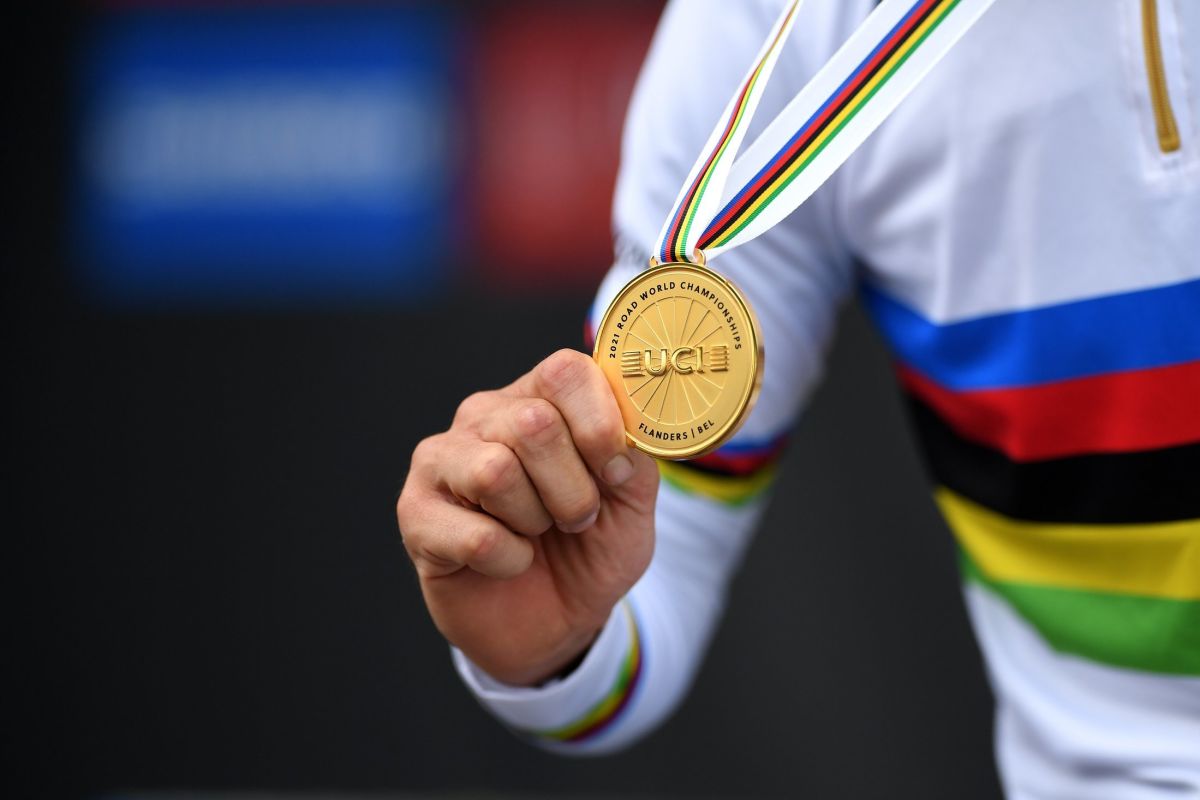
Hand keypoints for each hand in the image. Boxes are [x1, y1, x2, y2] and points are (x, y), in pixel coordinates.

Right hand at [396, 349, 659, 685]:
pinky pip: (475, 535)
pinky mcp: (415, 512)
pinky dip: (509, 560)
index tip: (614, 472)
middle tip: (576, 518)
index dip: (599, 424)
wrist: (553, 621)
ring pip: (496, 471)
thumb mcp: (633, 504)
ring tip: (536, 533)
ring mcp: (441, 460)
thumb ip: (635, 460)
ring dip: (536, 520)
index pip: (565, 371)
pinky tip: (505, 561)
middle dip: (573, 487)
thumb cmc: (590, 549)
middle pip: (533, 423)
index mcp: (539, 397)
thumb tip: (623, 438)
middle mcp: (484, 416)